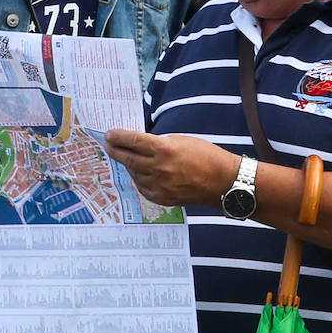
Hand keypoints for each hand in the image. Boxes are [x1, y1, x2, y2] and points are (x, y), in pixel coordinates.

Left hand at [104, 129, 237, 207]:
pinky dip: (139, 179)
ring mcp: (160, 185)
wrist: (223, 182)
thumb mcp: (182, 140)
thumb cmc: (206, 156)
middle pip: (128, 158)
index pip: (133, 141)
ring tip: (127, 158)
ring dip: (129, 165)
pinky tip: (139, 174)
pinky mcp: (163, 198)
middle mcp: (159, 168)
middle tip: (108, 145)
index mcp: (164, 149)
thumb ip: (159, 142)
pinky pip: (143, 188)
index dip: (118, 137)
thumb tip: (140, 144)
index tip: (109, 134)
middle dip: (115, 150)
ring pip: (134, 174)